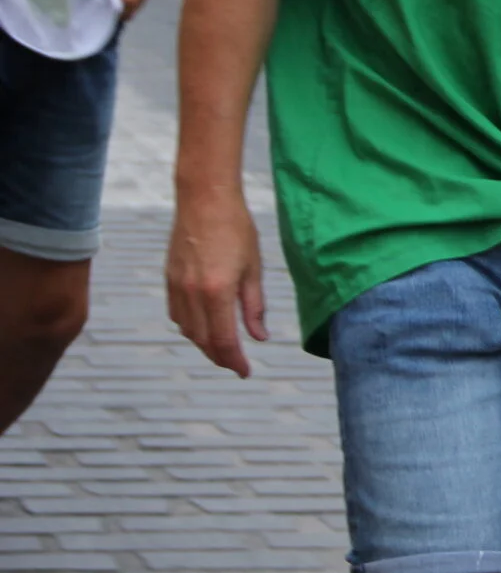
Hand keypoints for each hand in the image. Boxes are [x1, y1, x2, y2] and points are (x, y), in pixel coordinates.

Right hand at [165, 189, 268, 377]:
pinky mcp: (168, 280)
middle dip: (221, 357)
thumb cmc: (236, 229)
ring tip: (224, 348)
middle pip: (204, 340)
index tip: (245, 372)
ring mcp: (176, 288)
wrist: (205, 200)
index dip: (235, 361)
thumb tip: (259, 337)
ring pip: (188, 330)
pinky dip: (190, 327)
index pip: (224, 340)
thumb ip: (254, 306)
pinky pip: (177, 315)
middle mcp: (192, 294)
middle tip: (237, 364)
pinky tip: (204, 326)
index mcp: (217, 292)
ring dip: (205, 344)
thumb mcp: (253, 269)